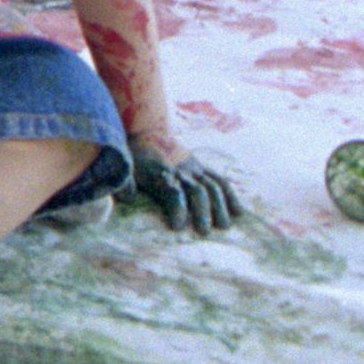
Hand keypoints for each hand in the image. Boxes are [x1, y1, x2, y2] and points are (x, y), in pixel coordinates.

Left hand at [125, 145, 241, 234]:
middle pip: (196, 191)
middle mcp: (181, 171)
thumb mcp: (124, 167)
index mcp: (161, 173)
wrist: (146, 131)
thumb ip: (124, 182)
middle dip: (202, 212)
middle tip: (204, 232)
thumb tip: (126, 198)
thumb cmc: (133, 157)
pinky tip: (239, 211)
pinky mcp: (202, 167)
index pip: (172, 192)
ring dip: (220, 206)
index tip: (177, 227)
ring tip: (224, 226)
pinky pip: (220, 180)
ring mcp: (194, 168)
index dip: (177, 209)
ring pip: (211, 186)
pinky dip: (230, 195)